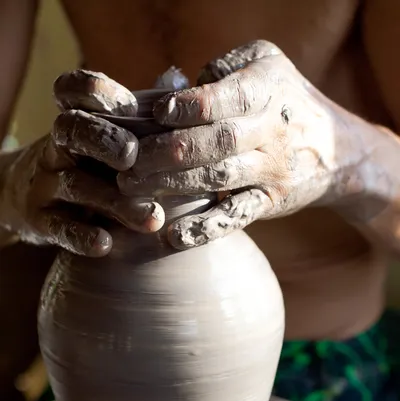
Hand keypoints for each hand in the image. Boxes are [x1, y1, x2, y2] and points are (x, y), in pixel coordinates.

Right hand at [0, 71, 163, 256]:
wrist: (32, 198)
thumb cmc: (90, 163)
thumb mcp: (108, 137)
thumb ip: (140, 117)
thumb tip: (180, 77)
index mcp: (78, 119)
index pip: (74, 91)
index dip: (94, 90)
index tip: (123, 103)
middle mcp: (58, 146)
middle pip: (73, 130)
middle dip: (103, 140)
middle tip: (132, 155)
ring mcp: (47, 183)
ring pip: (75, 185)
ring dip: (115, 201)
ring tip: (152, 217)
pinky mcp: (42, 219)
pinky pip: (59, 227)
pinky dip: (82, 235)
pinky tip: (106, 244)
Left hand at [118, 40, 337, 248]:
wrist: (337, 150)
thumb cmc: (286, 99)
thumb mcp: (266, 64)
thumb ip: (224, 69)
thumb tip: (175, 86)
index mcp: (267, 89)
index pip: (226, 98)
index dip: (189, 107)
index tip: (157, 113)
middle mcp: (272, 131)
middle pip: (217, 142)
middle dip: (168, 151)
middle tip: (127, 160)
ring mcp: (271, 171)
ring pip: (220, 179)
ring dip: (174, 185)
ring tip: (132, 188)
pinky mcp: (269, 202)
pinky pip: (237, 217)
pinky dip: (207, 229)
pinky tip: (175, 237)